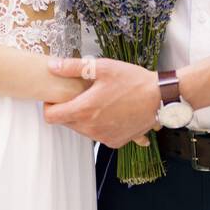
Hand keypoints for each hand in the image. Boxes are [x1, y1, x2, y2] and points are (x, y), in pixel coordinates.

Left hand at [42, 56, 162, 148]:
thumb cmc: (133, 81)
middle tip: (82, 94)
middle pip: (66, 123)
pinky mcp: (116, 142)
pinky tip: (111, 111)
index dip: (50, 106)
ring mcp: (104, 137)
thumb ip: (74, 67)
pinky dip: (100, 125)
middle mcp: (92, 128)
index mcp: (85, 110)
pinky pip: (98, 135)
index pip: (51, 117)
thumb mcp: (102, 67)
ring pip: (82, 130)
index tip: (57, 97)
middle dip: (69, 109)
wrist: (160, 98)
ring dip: (84, 118)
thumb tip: (53, 67)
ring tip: (99, 101)